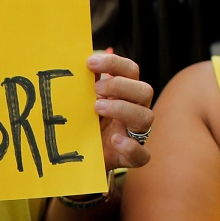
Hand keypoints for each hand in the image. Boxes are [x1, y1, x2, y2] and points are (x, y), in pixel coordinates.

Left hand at [90, 51, 154, 169]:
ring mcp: (136, 134)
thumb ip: (84, 84)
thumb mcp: (83, 101)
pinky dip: (131, 146)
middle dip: (119, 86)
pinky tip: (114, 140)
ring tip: (97, 108)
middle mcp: (135, 110)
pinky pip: (143, 154)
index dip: (114, 63)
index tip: (89, 63)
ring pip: (146, 117)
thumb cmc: (85, 122)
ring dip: (122, 109)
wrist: (82, 155)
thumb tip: (73, 63)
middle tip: (95, 90)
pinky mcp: (132, 157)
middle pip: (145, 91)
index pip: (130, 71)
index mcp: (125, 93)